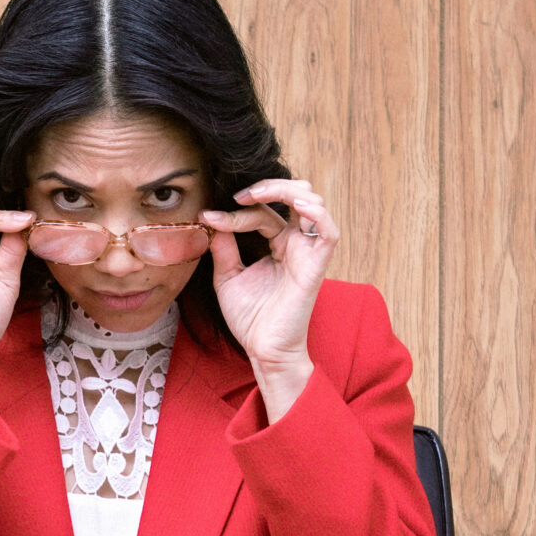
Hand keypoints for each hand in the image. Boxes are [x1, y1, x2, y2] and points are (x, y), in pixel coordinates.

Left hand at [200, 178, 334, 420]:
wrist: (263, 349)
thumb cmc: (250, 318)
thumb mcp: (227, 276)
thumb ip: (223, 247)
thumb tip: (211, 218)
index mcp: (276, 243)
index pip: (261, 213)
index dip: (235, 212)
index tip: (208, 218)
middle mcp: (295, 243)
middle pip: (292, 195)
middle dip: (267, 187)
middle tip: (240, 196)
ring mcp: (307, 252)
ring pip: (312, 202)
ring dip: (287, 190)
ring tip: (258, 195)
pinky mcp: (316, 265)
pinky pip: (327, 231)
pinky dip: (316, 212)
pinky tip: (296, 205)